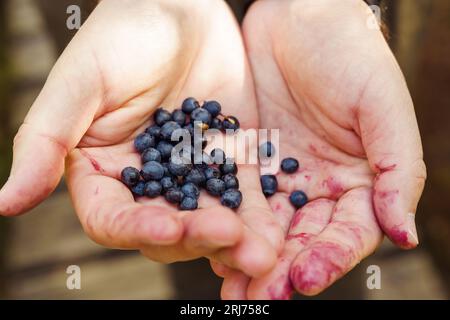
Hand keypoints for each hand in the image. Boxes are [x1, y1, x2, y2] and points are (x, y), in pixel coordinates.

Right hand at [0, 0, 282, 276]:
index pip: (114, 219)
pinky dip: (259, 216)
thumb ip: (45, 142)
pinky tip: (275, 232)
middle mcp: (149, 184)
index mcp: (105, 173)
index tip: (166, 225)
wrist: (180, 9)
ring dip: (234, 239)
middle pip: (168, 229)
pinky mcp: (228, 164)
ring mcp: (192, 177)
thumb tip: (3, 202)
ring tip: (261, 250)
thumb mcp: (80, 84)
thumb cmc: (122, 36)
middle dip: (196, 237)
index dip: (137, 228)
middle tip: (228, 235)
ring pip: (210, 220)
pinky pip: (244, 196)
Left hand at [214, 0, 425, 298]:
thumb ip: (399, 170)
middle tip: (258, 297)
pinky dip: (224, 223)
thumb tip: (406, 235)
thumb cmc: (351, 57)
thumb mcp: (382, 108)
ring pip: (265, 228)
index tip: (304, 279)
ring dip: (248, 258)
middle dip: (281, 270)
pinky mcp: (244, 162)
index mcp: (359, 183)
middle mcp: (318, 188)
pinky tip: (208, 244)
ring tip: (231, 288)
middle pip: (302, 240)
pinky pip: (233, 198)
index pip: (347, 233)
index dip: (329, 257)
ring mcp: (279, 178)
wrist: (300, 20)